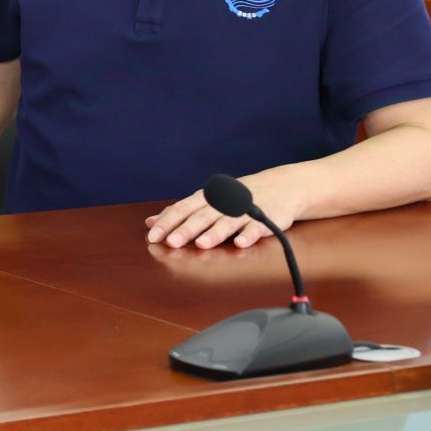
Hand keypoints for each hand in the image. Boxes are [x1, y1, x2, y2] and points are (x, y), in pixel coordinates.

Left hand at [145, 174, 299, 249]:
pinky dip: (249, 234)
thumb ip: (180, 212)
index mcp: (207, 198)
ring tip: (201, 244)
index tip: (152, 236)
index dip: (167, 222)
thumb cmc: (236, 197)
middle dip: (186, 229)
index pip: (183, 209)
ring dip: (214, 233)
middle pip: (202, 216)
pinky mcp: (267, 218)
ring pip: (227, 221)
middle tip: (171, 243)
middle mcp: (223, 202)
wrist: (280, 186)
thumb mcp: (207, 200)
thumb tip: (150, 222)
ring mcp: (245, 209)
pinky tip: (240, 243)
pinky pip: (257, 227)